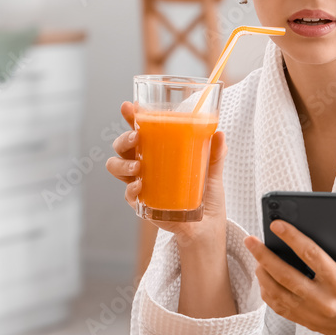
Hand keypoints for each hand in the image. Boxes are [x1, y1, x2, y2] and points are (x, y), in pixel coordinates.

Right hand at [105, 101, 227, 244]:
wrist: (206, 228)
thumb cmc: (206, 196)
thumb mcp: (212, 171)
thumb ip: (215, 153)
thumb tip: (219, 133)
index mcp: (158, 151)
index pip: (140, 129)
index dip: (131, 117)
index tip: (129, 106)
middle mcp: (145, 164)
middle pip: (121, 145)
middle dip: (124, 138)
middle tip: (137, 137)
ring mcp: (140, 183)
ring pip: (115, 166)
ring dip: (122, 163)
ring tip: (138, 165)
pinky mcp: (141, 203)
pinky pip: (127, 193)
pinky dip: (131, 188)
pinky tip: (141, 186)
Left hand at [244, 220, 335, 334]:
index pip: (311, 255)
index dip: (292, 238)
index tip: (276, 224)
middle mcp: (325, 300)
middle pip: (286, 276)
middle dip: (265, 256)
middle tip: (251, 240)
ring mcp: (314, 315)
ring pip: (278, 295)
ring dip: (263, 275)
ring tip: (256, 259)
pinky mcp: (309, 324)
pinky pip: (281, 309)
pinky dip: (269, 294)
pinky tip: (265, 280)